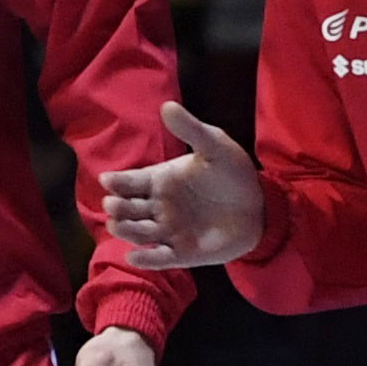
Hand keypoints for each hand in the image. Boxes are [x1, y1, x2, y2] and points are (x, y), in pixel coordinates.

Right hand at [97, 102, 266, 266]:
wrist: (259, 206)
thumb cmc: (232, 174)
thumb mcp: (215, 147)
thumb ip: (191, 130)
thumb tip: (167, 106)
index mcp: (160, 180)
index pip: (130, 181)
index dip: (116, 182)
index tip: (107, 181)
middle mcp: (158, 207)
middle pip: (128, 208)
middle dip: (117, 207)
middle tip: (113, 204)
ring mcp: (168, 231)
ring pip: (138, 233)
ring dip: (126, 231)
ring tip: (117, 225)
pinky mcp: (182, 253)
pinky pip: (159, 258)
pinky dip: (146, 260)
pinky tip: (134, 257)